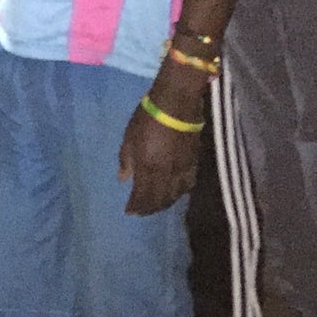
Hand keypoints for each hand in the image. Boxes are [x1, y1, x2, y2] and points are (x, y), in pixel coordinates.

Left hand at [118, 96, 202, 215]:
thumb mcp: (129, 137)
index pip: (142, 195)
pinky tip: (175, 194)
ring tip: (155, 206)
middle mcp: (166, 174)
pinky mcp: (193, 163)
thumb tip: (122, 179)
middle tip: (141, 212)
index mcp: (148, 167)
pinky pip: (187, 186)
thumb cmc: (147, 118)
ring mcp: (182, 170)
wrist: (176, 104)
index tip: (129, 212)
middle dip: (149, 209)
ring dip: (164, 204)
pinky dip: (179, 194)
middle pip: (159, 199)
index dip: (136, 206)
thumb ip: (126, 160)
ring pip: (174, 196)